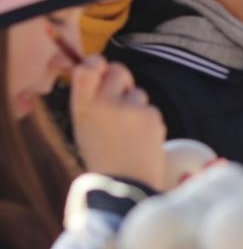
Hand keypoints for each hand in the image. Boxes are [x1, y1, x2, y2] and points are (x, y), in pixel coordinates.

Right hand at [70, 56, 165, 190]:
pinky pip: (150, 108)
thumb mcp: (84, 127)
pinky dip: (148, 120)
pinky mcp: (152, 115)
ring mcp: (131, 108)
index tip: (100, 67)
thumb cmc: (102, 157)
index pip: (88, 68)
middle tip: (120, 98)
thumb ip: (91, 100)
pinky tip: (141, 138)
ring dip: (135, 105)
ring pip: (137, 92)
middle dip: (121, 80)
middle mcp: (106, 103)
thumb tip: (100, 71)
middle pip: (119, 70)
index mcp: (83, 106)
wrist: (124, 184)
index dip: (96, 63)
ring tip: (129, 131)